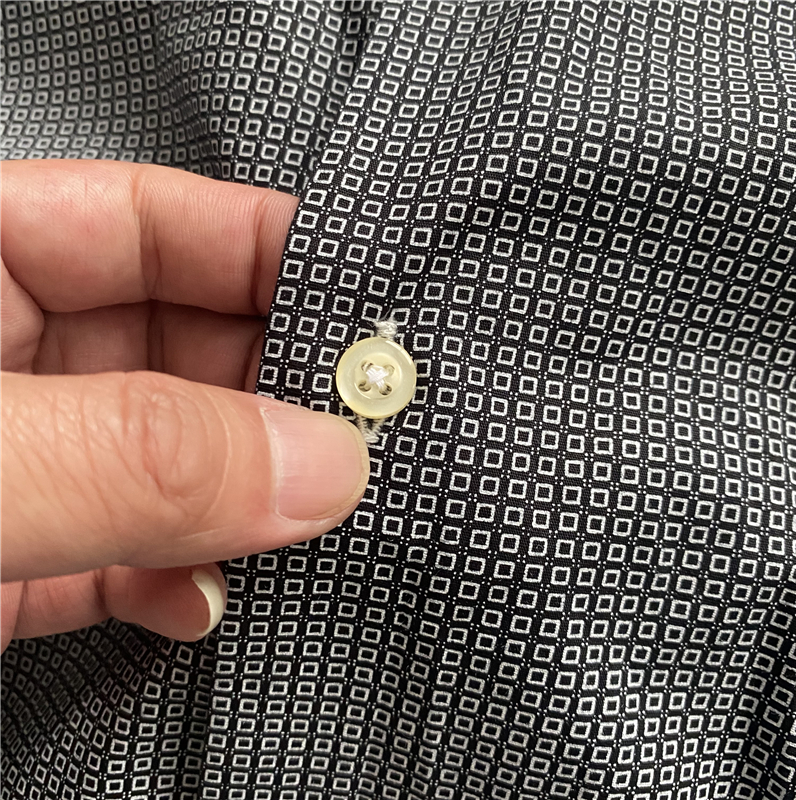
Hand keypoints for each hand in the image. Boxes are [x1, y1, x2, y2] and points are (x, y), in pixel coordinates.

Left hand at [1, 160, 368, 651]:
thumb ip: (135, 457)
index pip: (147, 221)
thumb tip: (317, 467)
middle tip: (362, 437)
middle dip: (278, 393)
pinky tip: (203, 600)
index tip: (368, 296)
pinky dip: (180, 582)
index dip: (263, 248)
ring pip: (177, 460)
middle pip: (183, 346)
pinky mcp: (20, 566)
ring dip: (246, 499)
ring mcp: (23, 470)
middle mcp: (6, 365)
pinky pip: (132, 556)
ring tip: (313, 523)